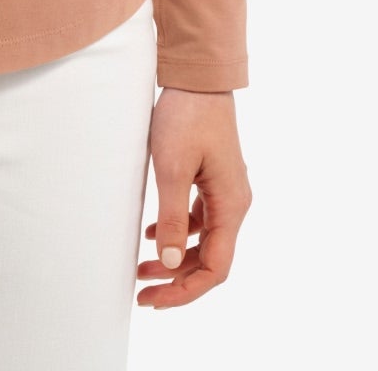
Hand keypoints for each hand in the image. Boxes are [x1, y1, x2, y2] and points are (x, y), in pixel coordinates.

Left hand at [138, 86, 251, 308]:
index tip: (155, 299)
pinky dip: (178, 232)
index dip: (186, 290)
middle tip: (143, 291)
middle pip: (211, 259)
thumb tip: (173, 264)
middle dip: (178, 279)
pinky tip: (154, 233)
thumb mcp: (173, 168)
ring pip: (204, 240)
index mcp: (231, 206)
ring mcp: (225, 190)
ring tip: (143, 267)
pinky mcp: (212, 178)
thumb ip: (174, 218)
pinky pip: (199, 218)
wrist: (198, 77)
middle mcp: (234, 203)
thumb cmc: (188, 116)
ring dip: (176, 258)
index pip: (216, 267)